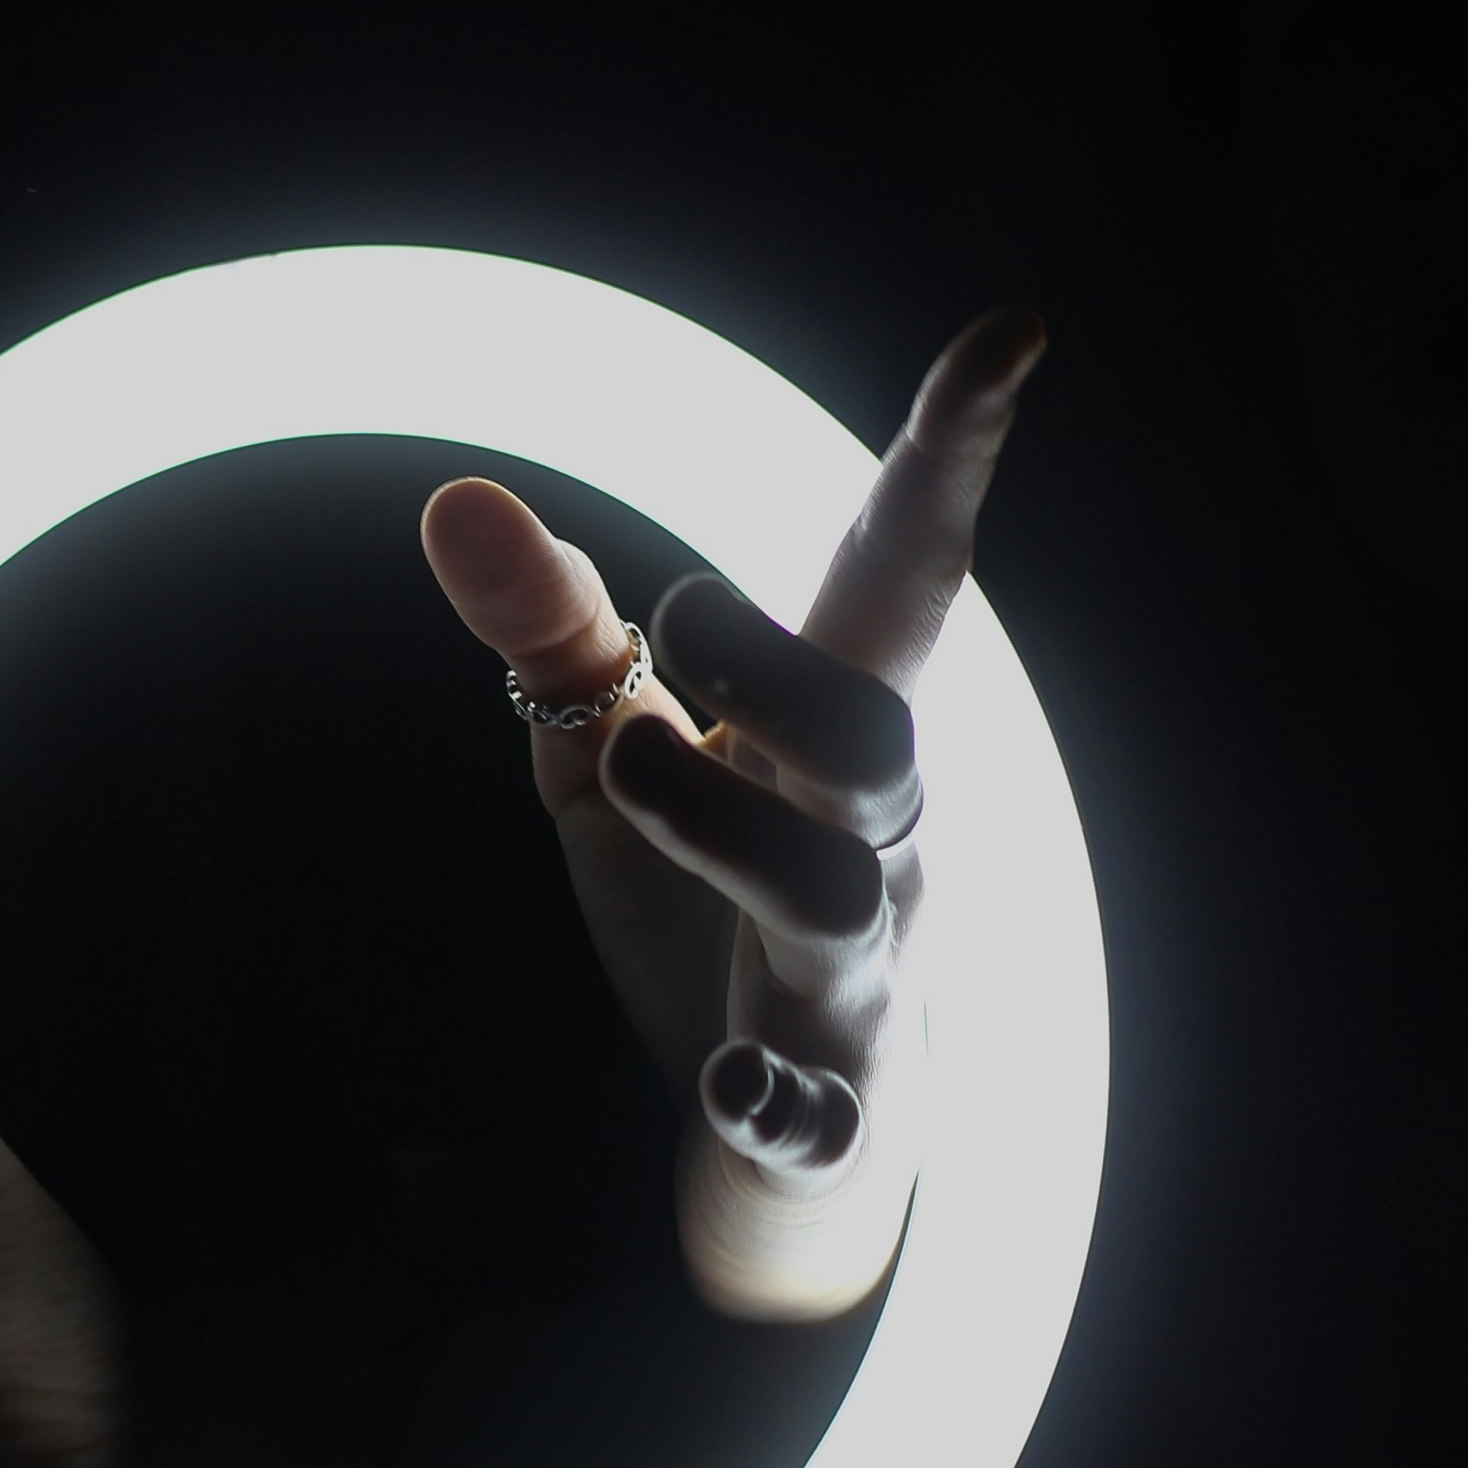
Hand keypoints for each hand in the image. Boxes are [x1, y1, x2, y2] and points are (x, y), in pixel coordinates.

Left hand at [419, 310, 1046, 1319]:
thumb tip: (455, 500)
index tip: (1012, 327)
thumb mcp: (608, 754)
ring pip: (837, 889)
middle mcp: (878, 839)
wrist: (782, 1141)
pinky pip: (824, 1107)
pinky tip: (732, 1084)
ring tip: (621, 772)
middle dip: (779, 664)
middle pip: (880, 729)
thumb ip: (551, 632)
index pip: (905, 575)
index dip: (953, 455)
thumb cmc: (706, 903)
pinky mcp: (829, 1106)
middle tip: (671, 621)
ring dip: (730, 827)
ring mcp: (862, 973)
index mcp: (836, 731)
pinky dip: (781, 1099)